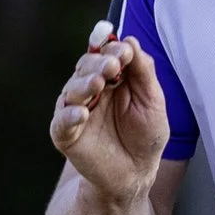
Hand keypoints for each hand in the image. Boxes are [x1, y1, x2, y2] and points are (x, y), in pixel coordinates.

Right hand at [50, 20, 169, 205]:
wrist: (136, 173)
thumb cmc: (145, 136)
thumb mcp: (152, 101)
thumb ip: (143, 72)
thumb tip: (130, 40)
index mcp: (111, 77)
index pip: (105, 53)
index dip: (111, 47)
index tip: (124, 49)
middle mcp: (90, 88)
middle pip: (86, 66)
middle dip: (99, 63)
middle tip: (114, 65)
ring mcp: (75, 109)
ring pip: (72, 89)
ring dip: (85, 84)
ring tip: (99, 83)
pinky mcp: (65, 133)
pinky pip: (62, 121)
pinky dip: (70, 116)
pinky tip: (83, 113)